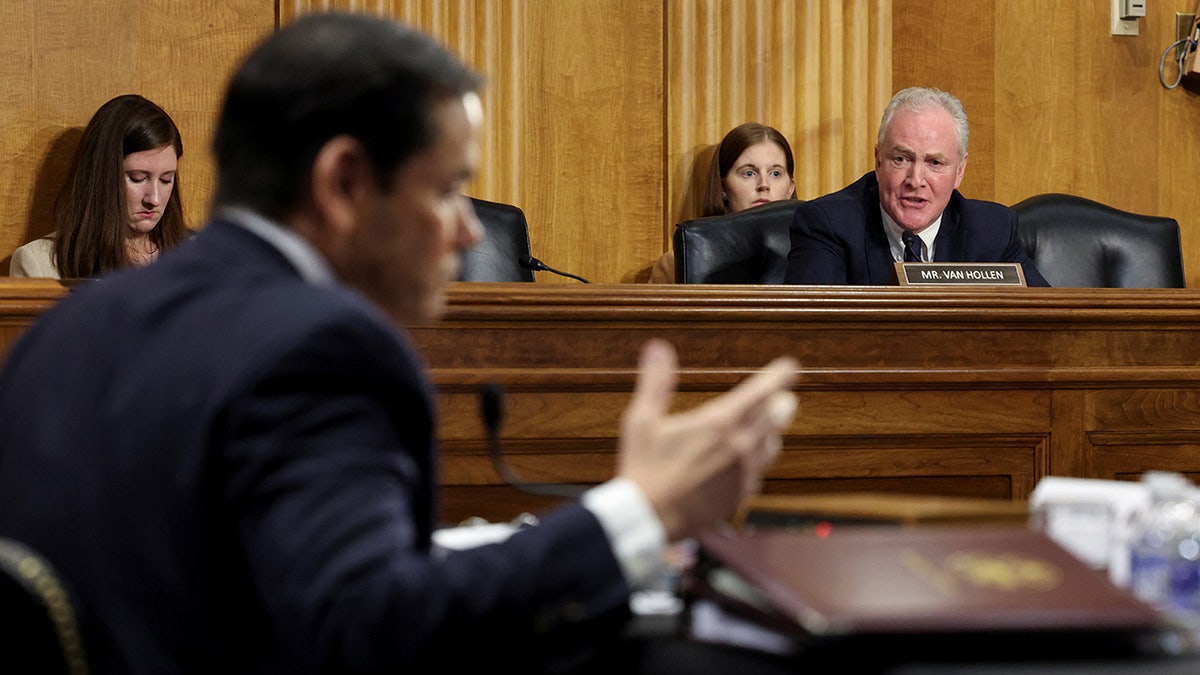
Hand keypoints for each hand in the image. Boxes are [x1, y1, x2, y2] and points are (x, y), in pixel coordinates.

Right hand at [617, 339, 797, 541]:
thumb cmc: (642, 467)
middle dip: (782, 402)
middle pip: (775, 418)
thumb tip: (658, 347)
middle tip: (786, 395)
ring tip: (771, 425)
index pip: (761, 391)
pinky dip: (759, 459)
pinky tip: (751, 459)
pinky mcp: (740, 495)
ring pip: (771, 445)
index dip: (779, 376)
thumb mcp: (642, 420)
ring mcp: (743, 473)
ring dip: (773, 431)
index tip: (790, 366)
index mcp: (719, 423)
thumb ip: (656, 382)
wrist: (649, 518)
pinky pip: (759, 472)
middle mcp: (739, 447)